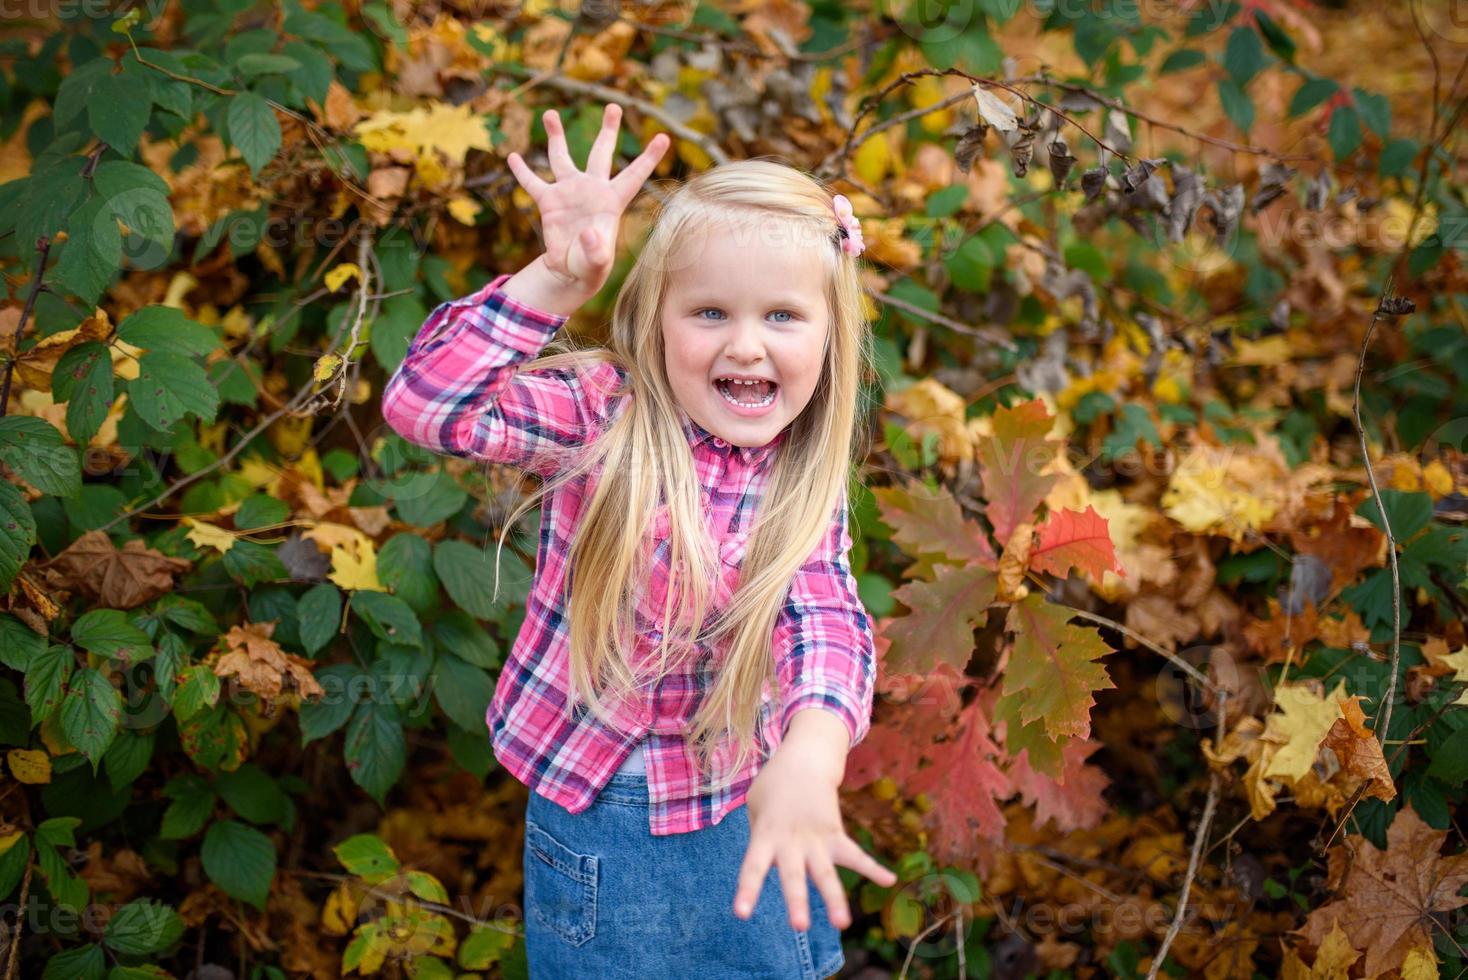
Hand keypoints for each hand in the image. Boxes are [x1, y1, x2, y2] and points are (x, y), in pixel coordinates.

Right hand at [506, 103, 669, 299]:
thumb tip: (587, 234)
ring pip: (562, 157)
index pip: (634, 175)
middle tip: (614, 106)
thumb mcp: (597, 262)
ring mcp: (569, 192)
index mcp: (612, 201)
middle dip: (608, 130)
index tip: (664, 137)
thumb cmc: (591, 265)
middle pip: (602, 153)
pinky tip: (512, 156)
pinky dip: (522, 171)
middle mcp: (592, 189)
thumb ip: (597, 250)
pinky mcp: (549, 202)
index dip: (649, 157)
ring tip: (550, 113)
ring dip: (556, 135)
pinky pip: (533, 183)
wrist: (571, 270)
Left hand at [731, 738, 896, 931]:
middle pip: (794, 875)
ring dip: (834, 898)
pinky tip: (890, 881)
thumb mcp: (754, 806)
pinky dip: (872, 868)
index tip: (742, 914)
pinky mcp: (835, 834)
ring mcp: (815, 838)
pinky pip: (855, 855)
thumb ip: (758, 838)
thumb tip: (773, 867)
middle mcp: (791, 841)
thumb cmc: (773, 786)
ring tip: (843, 924)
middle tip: (800, 927)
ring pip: (826, 872)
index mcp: (766, 835)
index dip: (748, 890)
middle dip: (797, 901)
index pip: (754, 866)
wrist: (804, 758)